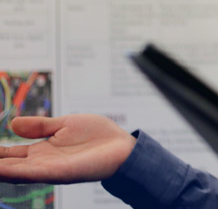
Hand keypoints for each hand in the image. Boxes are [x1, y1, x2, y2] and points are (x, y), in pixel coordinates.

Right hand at [0, 114, 136, 183]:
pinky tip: (0, 169)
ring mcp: (49, 168)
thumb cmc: (99, 136)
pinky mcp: (60, 172)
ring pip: (14, 171)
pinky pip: (32, 173)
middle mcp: (41, 162)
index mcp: (41, 150)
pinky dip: (13, 172)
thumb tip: (12, 124)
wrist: (124, 146)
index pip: (9, 154)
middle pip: (6, 164)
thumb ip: (39, 126)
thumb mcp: (65, 124)